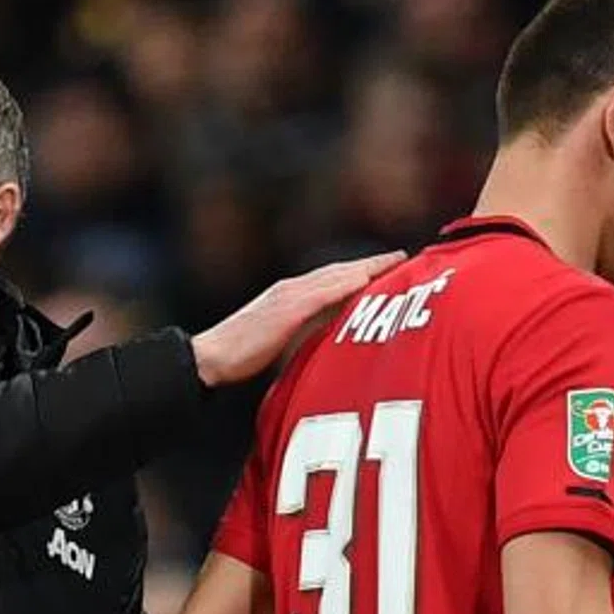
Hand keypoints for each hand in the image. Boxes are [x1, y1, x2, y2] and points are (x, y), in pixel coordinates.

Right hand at [191, 252, 405, 386]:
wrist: (211, 357)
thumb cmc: (240, 356)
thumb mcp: (278, 342)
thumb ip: (301, 336)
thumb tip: (327, 342)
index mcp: (290, 296)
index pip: (332, 279)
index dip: (360, 271)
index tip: (387, 267)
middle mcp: (292, 289)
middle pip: (339, 271)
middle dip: (370, 264)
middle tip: (402, 256)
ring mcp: (288, 297)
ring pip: (334, 277)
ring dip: (365, 269)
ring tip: (393, 263)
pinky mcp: (285, 310)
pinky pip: (320, 294)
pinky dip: (343, 285)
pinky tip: (364, 280)